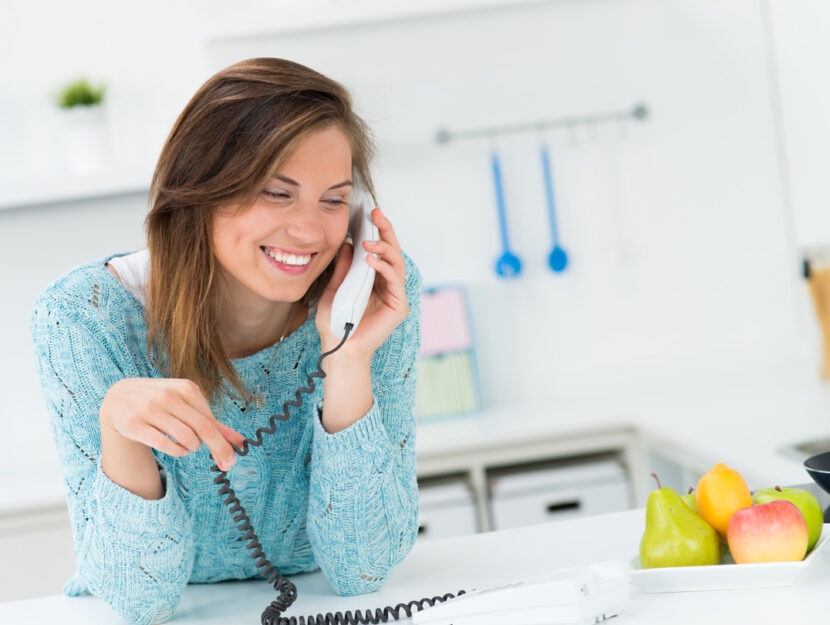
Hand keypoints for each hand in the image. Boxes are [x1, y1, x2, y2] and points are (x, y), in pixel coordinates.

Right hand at [99, 378, 245, 470]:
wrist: (119, 398)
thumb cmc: (161, 403)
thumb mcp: (187, 405)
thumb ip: (212, 423)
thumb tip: (241, 442)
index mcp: (185, 388)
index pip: (211, 420)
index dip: (223, 443)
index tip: (231, 459)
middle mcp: (168, 396)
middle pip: (202, 429)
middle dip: (217, 449)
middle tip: (224, 463)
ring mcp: (149, 409)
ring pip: (186, 438)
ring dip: (192, 447)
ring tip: (189, 445)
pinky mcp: (134, 424)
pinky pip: (166, 445)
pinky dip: (178, 451)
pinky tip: (178, 448)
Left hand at [315, 207, 408, 359]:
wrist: (339, 348)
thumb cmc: (335, 322)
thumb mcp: (334, 288)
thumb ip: (343, 268)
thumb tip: (347, 243)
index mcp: (374, 279)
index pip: (380, 250)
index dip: (378, 230)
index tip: (369, 213)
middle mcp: (388, 284)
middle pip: (393, 251)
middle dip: (386, 230)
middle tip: (377, 214)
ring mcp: (395, 295)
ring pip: (397, 262)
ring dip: (384, 248)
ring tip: (368, 242)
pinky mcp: (399, 306)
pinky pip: (394, 281)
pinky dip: (384, 268)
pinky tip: (371, 260)